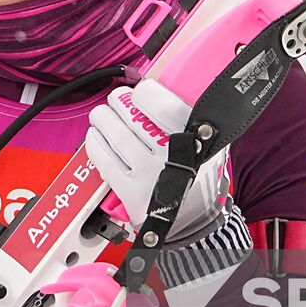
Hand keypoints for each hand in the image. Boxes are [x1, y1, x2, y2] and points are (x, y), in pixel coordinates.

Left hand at [85, 79, 228, 241]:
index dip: (145, 92)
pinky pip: (104, 160)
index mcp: (194, 137)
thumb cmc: (198, 174)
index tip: (140, 91)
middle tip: (116, 99)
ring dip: (102, 119)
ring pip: (115, 135)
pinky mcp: (131, 192)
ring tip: (101, 115)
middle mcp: (171, 155)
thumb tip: (162, 86)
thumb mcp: (210, 143)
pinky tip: (95, 135)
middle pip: (132, 116)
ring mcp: (149, 174)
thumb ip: (192, 118)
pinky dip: (95, 143)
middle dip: (118, 102)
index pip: (160, 103)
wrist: (194, 219)